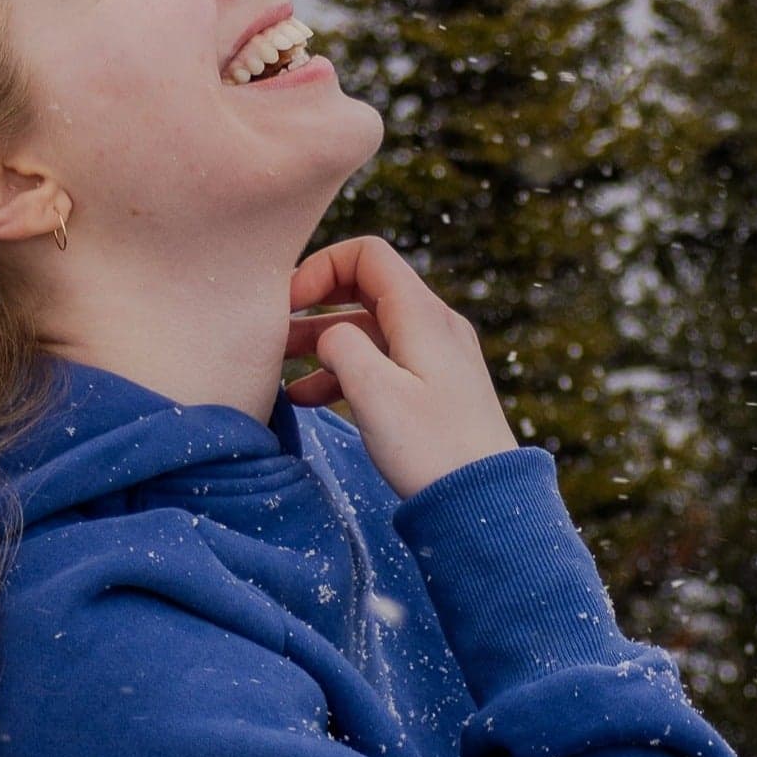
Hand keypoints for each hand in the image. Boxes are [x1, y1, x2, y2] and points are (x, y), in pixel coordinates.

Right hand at [284, 237, 518, 497]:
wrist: (485, 502)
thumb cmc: (432, 449)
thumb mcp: (374, 393)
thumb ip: (341, 347)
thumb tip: (328, 335)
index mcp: (422, 315)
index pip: (367, 254)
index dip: (321, 267)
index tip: (289, 303)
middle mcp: (433, 325)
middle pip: (364, 289)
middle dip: (314, 306)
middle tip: (272, 334)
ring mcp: (435, 356)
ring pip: (368, 330)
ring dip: (322, 344)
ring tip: (278, 369)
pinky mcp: (434, 387)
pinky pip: (382, 362)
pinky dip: (344, 371)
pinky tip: (309, 399)